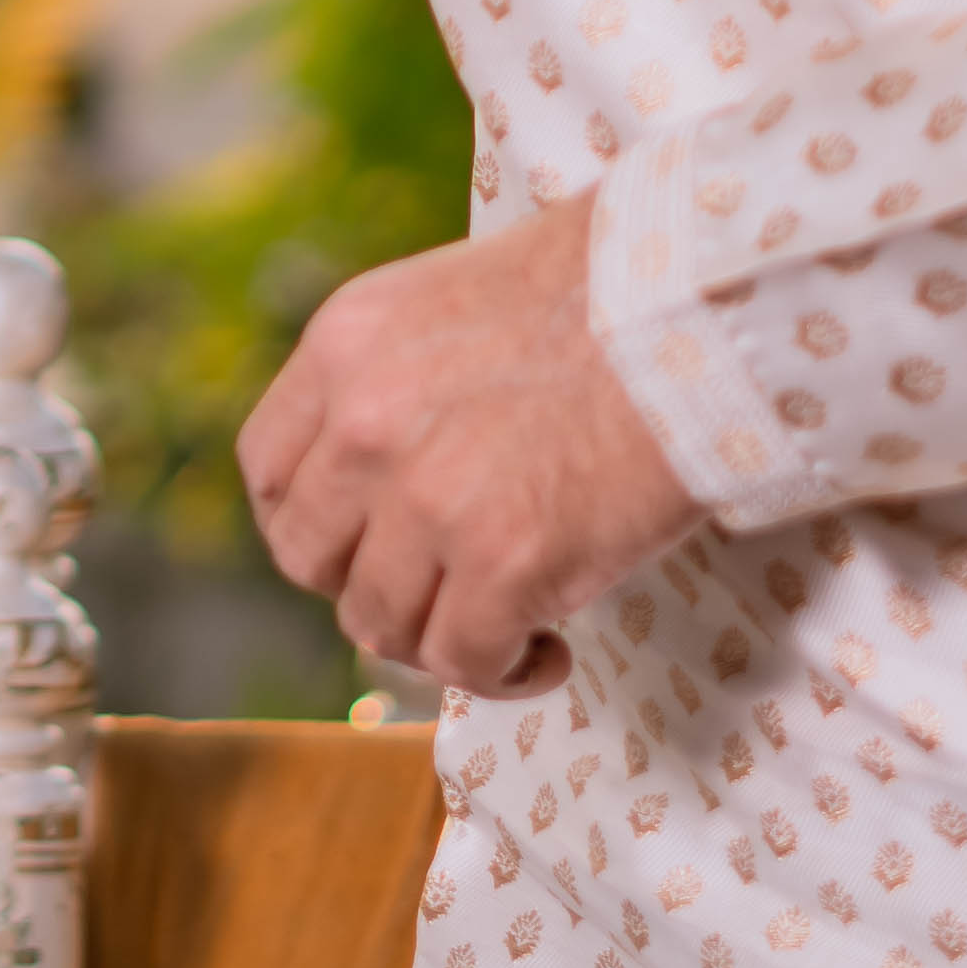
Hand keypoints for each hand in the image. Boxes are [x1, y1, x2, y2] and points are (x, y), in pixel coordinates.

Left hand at [236, 209, 700, 699]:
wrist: (699, 304)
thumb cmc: (604, 295)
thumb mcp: (450, 303)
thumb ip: (394, 382)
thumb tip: (382, 482)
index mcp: (343, 347)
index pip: (267, 473)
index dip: (314, 524)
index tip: (364, 543)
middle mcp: (364, 424)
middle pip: (311, 561)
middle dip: (369, 584)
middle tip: (440, 585)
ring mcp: (428, 499)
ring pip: (379, 625)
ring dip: (438, 637)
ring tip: (506, 620)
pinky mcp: (505, 563)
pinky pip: (465, 662)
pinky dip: (504, 673)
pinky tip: (549, 650)